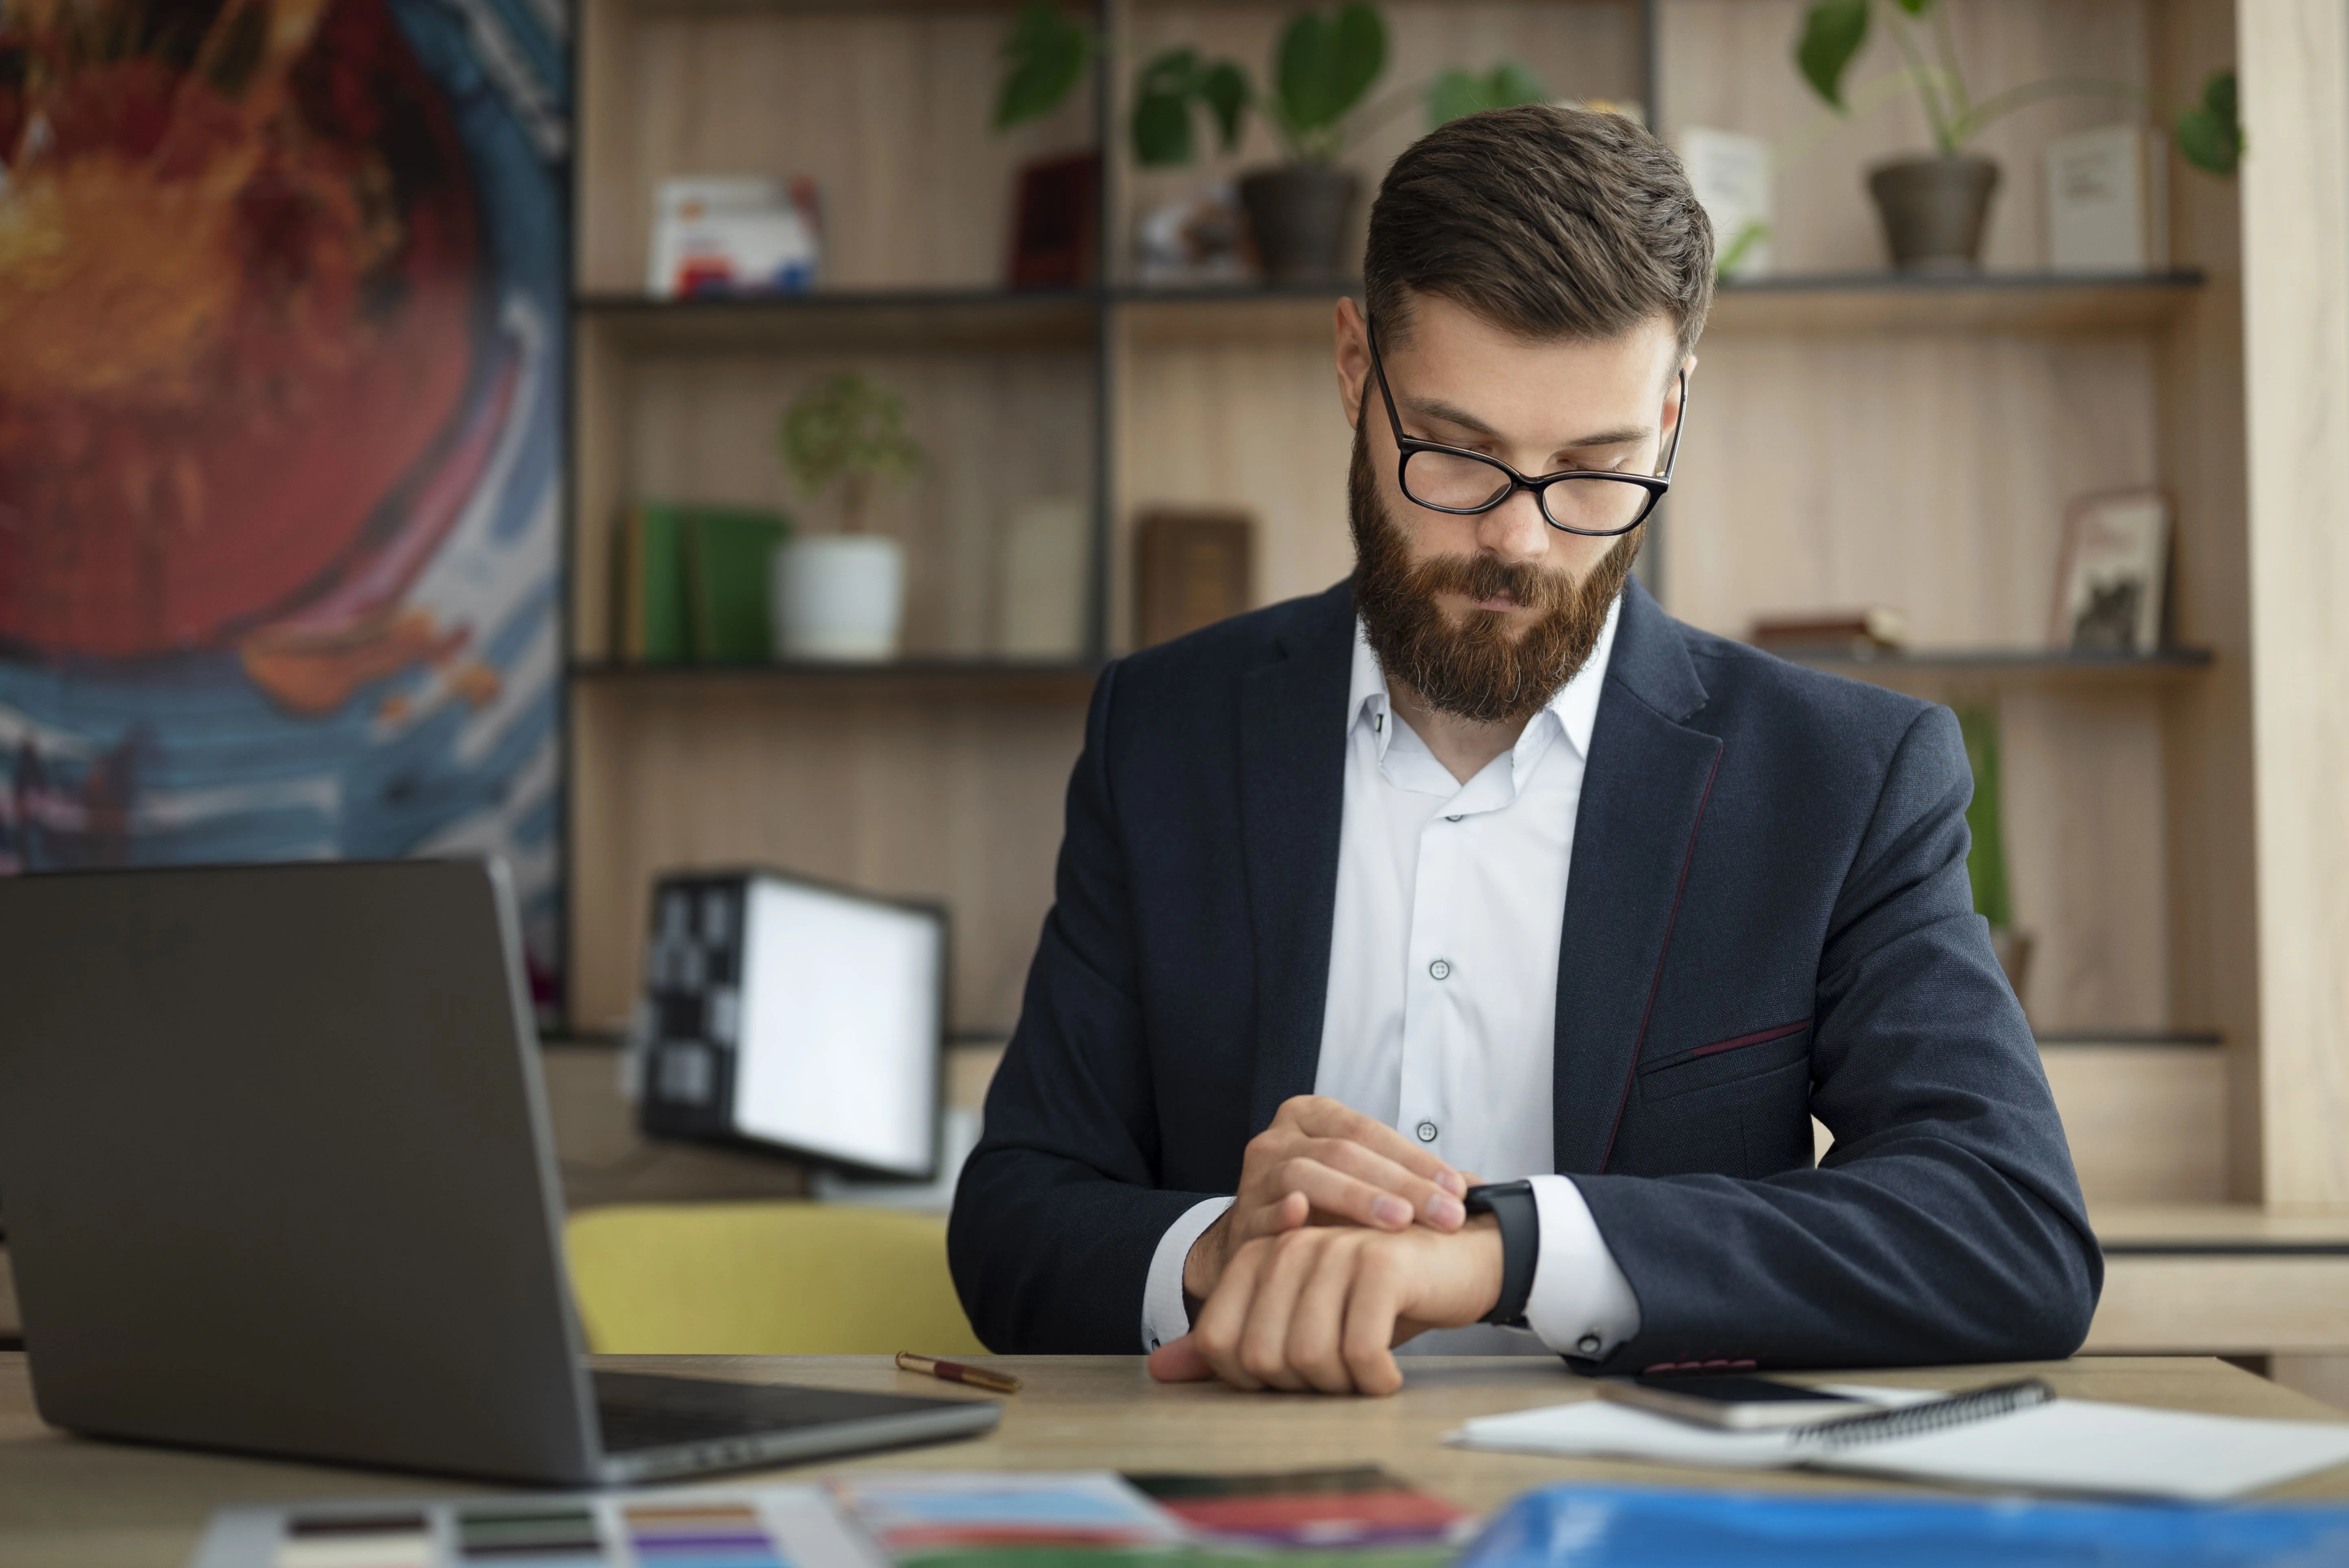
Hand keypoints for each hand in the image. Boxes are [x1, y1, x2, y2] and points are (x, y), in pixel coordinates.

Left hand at [1151, 1216, 1502, 1395]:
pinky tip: (1388, 1377)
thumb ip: (1232, 1343)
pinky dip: (1375, 1380)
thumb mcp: (1301, 1321)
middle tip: (1339, 1379)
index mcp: (1258, 1255)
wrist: (1459, 1264)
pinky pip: (1359, 1351)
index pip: (1217, 1342)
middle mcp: (1288, 1247)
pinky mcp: (1380, 1264)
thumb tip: (1159, 1369)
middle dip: (1302, 1387)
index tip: (1294, 1378)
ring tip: (1364, 1374)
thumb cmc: (1378, 1299)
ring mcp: (1333, 1251)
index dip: (1253, 1379)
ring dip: (1341, 1386)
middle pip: (1261, 1358)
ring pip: (1307, 1357)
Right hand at [1183, 1096, 1468, 1303]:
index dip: (1416, 1159)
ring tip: (1399, 1223)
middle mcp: (1278, 1139)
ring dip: (1356, 1197)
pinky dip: (1282, 1214)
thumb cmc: (1323, 1216)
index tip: (1460, 1192)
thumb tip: (1482, 1191)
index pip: (1368, 1130)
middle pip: (1343, 1152)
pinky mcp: (1239, 1221)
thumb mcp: (1365, 1187)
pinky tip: (1303, 1216)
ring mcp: (1254, 1178)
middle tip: (1446, 1216)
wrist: (1256, 1252)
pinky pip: (1261, 1214)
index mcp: (1310, 1118)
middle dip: (1401, 1184)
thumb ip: (1412, 1182)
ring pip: (1304, 1175)